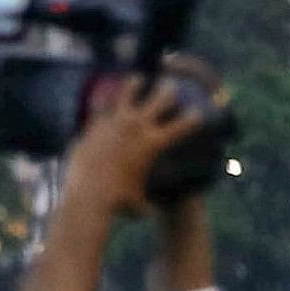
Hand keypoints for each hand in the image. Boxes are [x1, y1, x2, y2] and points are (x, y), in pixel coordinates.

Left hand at [62, 69, 212, 218]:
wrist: (90, 195)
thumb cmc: (118, 203)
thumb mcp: (138, 205)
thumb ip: (145, 204)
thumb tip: (148, 212)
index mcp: (155, 144)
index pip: (182, 126)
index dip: (193, 119)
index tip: (199, 113)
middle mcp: (137, 128)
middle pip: (158, 101)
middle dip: (167, 92)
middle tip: (171, 85)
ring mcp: (114, 123)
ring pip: (127, 95)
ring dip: (133, 86)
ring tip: (137, 78)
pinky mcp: (94, 126)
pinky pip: (100, 108)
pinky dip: (103, 103)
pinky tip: (103, 95)